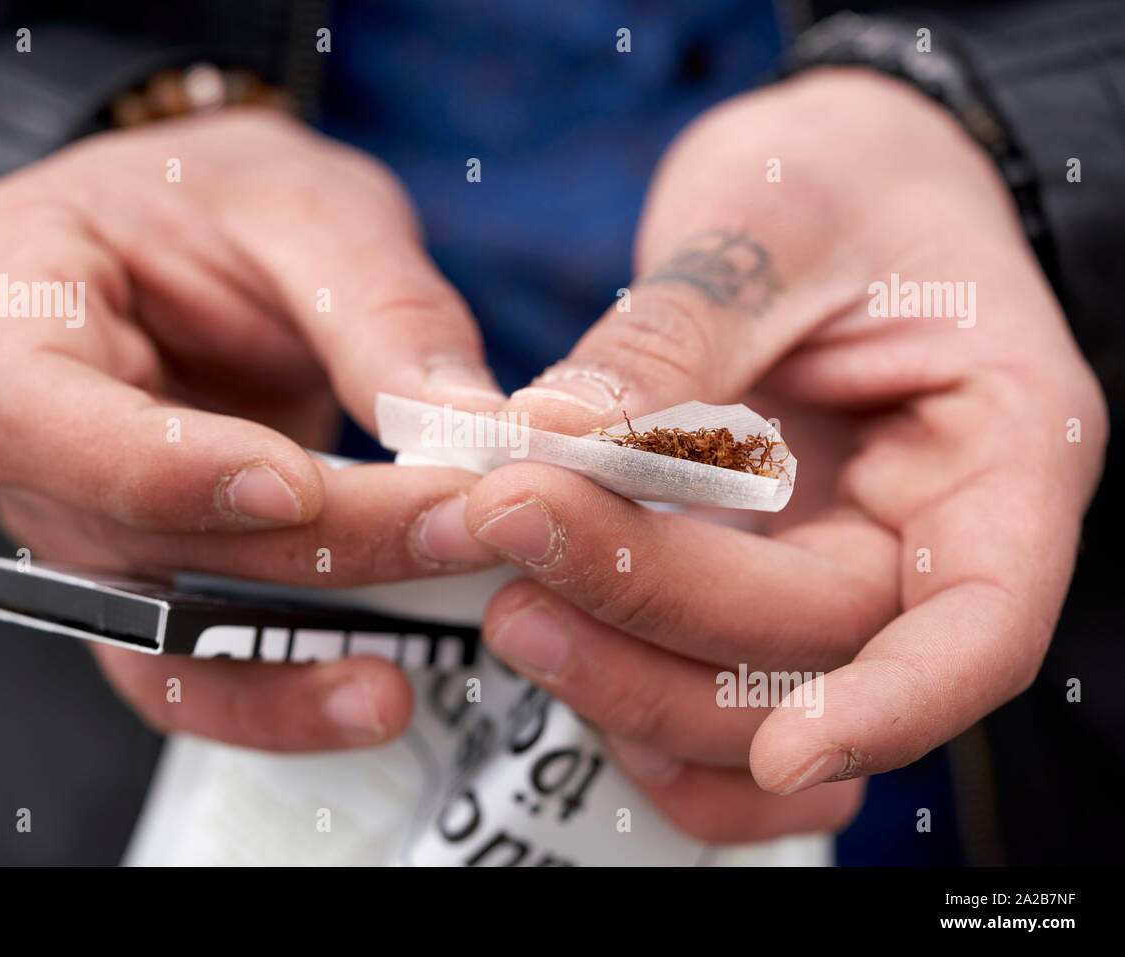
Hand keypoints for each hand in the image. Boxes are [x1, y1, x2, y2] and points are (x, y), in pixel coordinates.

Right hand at [0, 108, 501, 750]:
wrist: (203, 238)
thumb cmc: (225, 196)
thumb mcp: (312, 207)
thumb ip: (381, 310)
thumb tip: (474, 430)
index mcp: (5, 294)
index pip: (35, 409)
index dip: (161, 466)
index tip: (297, 486)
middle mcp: (15, 431)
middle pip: (131, 531)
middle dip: (305, 550)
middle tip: (453, 530)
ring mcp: (72, 517)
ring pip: (157, 627)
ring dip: (289, 655)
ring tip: (407, 668)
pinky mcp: (140, 575)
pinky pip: (187, 669)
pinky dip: (276, 693)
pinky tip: (368, 691)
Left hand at [464, 69, 1107, 841]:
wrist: (818, 184)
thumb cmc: (835, 181)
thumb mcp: (768, 223)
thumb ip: (674, 337)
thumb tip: (557, 435)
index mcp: (994, 445)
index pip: (984, 621)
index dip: (897, 704)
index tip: (786, 749)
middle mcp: (921, 537)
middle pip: (816, 648)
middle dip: (657, 608)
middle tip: (511, 523)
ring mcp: (827, 570)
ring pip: (751, 700)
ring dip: (626, 679)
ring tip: (506, 594)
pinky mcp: (746, 583)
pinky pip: (706, 692)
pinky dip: (630, 702)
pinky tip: (552, 644)